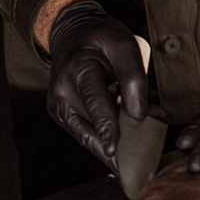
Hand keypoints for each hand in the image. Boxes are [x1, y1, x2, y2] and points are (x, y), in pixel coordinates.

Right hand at [45, 0, 147, 169]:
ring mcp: (59, 107)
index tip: (116, 151)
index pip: (95, 102)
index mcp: (77, 70)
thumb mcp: (123, 44)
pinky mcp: (63, 116)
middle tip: (139, 166)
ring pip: (87, 138)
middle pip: (90, 129)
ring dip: (113, 147)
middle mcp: (62, 93)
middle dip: (116, 148)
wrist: (72, 33)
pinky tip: (125, 144)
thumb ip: (133, 78)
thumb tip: (139, 115)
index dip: (107, 128)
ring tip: (138, 155)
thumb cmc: (100, 37)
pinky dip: (106, 140)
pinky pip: (86, 134)